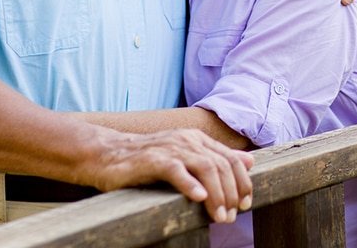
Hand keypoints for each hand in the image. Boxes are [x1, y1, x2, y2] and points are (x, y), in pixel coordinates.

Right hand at [93, 129, 253, 223]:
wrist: (107, 154)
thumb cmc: (146, 160)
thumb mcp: (185, 157)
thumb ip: (215, 158)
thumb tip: (249, 160)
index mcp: (197, 140)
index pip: (231, 159)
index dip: (243, 182)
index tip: (246, 204)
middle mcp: (187, 140)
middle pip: (222, 165)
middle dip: (231, 193)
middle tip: (231, 217)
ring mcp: (171, 148)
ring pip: (205, 167)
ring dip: (216, 194)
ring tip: (219, 215)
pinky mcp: (152, 160)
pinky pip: (176, 170)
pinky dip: (189, 184)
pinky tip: (198, 198)